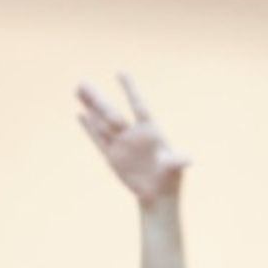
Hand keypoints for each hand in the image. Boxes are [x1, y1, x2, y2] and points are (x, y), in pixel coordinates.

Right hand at [76, 75, 188, 206]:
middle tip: (83, 82)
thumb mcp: (174, 169)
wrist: (158, 195)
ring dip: (90, 107)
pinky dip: (89, 128)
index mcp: (150, 132)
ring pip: (102, 122)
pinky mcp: (112, 156)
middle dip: (98, 99)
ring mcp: (121, 144)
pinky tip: (81, 114)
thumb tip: (189, 159)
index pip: (138, 106)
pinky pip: (98, 140)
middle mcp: (133, 134)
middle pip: (113, 112)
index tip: (121, 72)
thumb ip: (177, 161)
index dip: (130, 90)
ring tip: (79, 90)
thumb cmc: (170, 179)